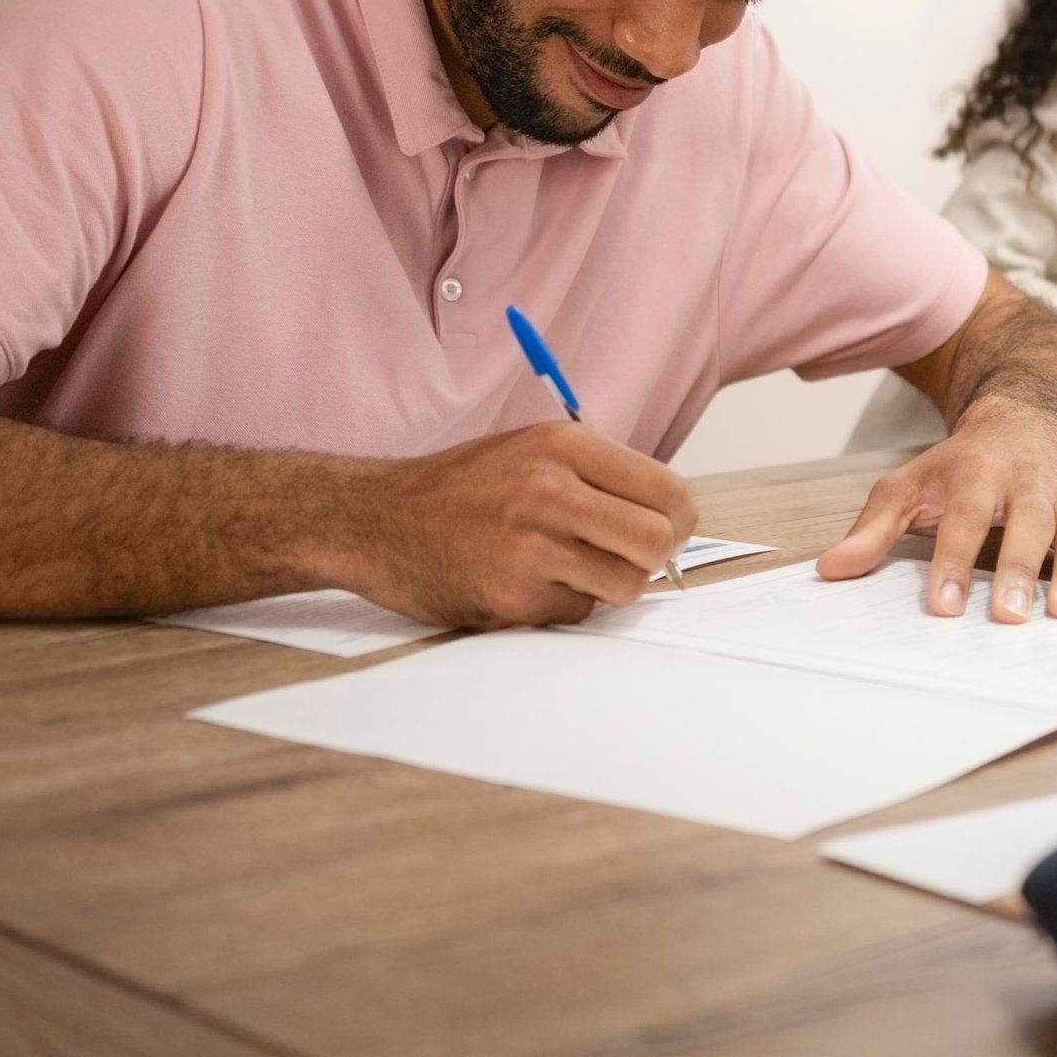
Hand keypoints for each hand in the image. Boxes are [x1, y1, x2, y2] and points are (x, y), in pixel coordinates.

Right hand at [339, 418, 695, 627]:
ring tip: (573, 570)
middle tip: (630, 559)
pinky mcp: (510, 595)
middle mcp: (549, 489)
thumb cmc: (464, 488)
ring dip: (610, 586)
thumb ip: (601, 476)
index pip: (669, 491)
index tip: (669, 533)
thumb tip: (676, 519)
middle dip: (655, 559)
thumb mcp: (534, 451)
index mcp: (564, 445)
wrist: (375, 519)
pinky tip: (527, 584)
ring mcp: (528, 545)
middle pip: (658, 541)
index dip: (680, 521)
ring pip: (627, 585)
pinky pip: (577, 612)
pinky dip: (563, 604)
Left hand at [817, 400, 1056, 619]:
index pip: (963, 519)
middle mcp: (1026, 481)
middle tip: (1010, 617)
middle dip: (1019, 570)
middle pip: (1027, 524)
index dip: (953, 563)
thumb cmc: (959, 466)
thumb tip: (830, 569)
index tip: (943, 607)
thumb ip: (873, 529)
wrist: (1021, 421)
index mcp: (975, 473)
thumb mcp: (908, 485)